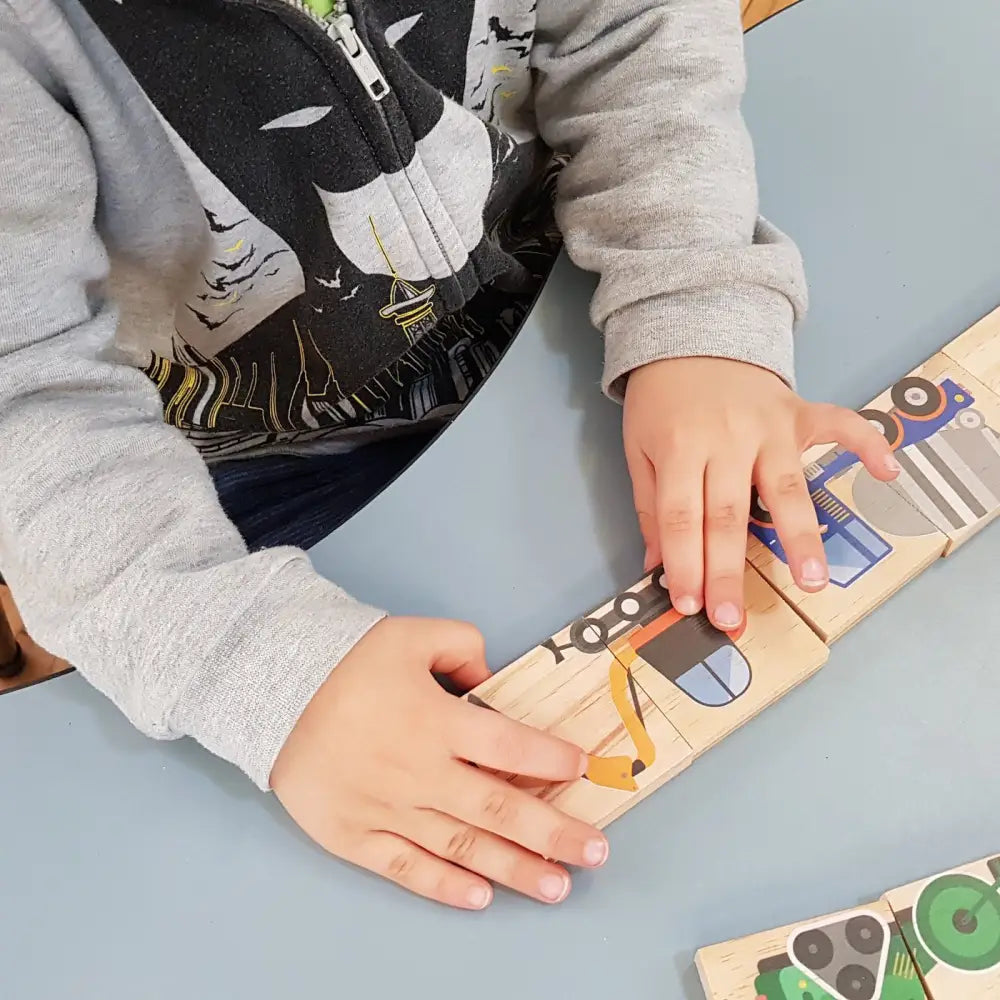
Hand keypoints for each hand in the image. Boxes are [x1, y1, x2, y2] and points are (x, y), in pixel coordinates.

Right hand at [270, 616, 608, 908]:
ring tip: (557, 886)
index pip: (511, 747)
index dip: (552, 760)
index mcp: (437, 722)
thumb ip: (463, 648)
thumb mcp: (412, 634)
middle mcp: (420, 772)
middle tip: (595, 852)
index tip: (583, 770)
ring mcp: (388, 810)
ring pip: (462, 848)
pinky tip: (481, 897)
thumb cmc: (346, 661)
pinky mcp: (355, 836)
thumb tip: (492, 679)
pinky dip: (444, 886)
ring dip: (515, 869)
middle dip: (553, 833)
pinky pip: (406, 868)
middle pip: (499, 810)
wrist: (271, 690)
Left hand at [622, 357, 900, 627]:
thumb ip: (651, 507)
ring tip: (812, 581)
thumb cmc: (661, 401)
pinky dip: (868, 445)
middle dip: (728, 571)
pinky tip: (889, 472)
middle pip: (728, 515)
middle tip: (733, 618)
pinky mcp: (799, 411)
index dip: (685, 564)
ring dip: (800, 536)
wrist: (690, 334)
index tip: (689, 605)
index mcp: (679, 449)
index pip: (681, 517)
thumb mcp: (639, 449)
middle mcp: (727, 439)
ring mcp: (769, 425)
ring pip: (786, 487)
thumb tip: (659, 565)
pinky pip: (840, 425)